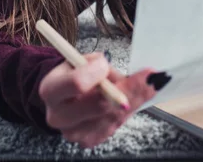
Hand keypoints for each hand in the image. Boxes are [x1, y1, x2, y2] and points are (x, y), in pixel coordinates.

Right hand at [39, 52, 160, 148]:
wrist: (63, 96)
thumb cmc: (74, 73)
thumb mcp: (80, 60)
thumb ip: (98, 64)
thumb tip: (128, 71)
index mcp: (50, 90)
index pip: (77, 83)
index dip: (96, 73)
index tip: (109, 64)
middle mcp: (58, 116)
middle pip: (100, 105)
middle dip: (129, 89)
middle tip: (151, 77)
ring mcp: (73, 133)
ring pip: (113, 116)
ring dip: (135, 99)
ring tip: (151, 84)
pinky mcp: (88, 141)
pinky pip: (115, 125)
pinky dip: (130, 109)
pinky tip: (138, 97)